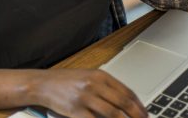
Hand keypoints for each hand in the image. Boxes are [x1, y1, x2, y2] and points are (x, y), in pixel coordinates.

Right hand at [32, 69, 147, 117]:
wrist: (42, 84)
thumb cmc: (64, 81)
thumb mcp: (86, 77)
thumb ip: (105, 87)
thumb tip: (125, 101)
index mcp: (99, 75)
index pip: (127, 91)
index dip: (139, 105)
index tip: (145, 114)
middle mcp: (94, 85)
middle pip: (123, 103)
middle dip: (137, 116)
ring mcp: (85, 98)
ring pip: (114, 114)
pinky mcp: (77, 110)